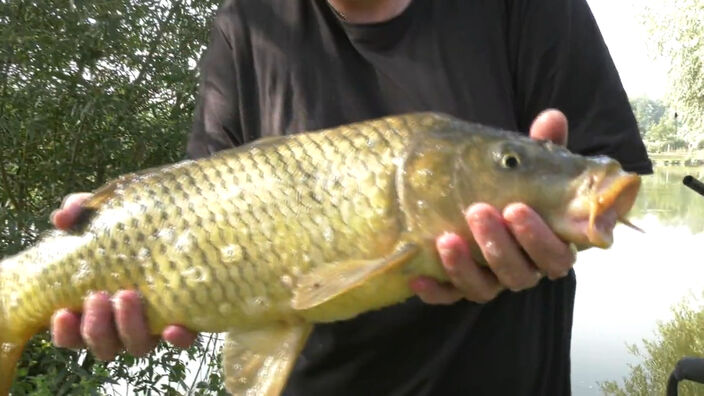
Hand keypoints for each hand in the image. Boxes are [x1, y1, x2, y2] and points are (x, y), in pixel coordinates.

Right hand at [50, 193, 197, 360]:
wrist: (187, 225)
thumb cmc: (134, 228)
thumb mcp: (106, 214)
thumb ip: (81, 211)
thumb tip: (62, 217)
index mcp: (98, 310)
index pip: (74, 336)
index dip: (66, 333)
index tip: (63, 312)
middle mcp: (124, 325)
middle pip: (105, 347)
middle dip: (97, 328)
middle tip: (99, 296)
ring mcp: (156, 326)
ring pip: (138, 347)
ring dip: (129, 328)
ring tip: (127, 295)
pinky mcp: (188, 320)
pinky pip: (184, 340)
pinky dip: (178, 338)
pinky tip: (173, 327)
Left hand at [410, 109, 576, 303]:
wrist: (472, 201)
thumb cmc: (508, 186)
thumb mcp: (524, 166)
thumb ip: (542, 147)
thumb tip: (552, 117)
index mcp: (546, 244)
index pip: (557, 255)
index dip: (541, 238)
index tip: (517, 208)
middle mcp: (522, 268)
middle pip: (520, 274)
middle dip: (500, 245)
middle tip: (478, 212)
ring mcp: (490, 281)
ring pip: (485, 289)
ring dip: (465, 267)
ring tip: (446, 238)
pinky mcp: (459, 288)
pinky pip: (449, 298)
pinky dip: (435, 291)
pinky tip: (417, 277)